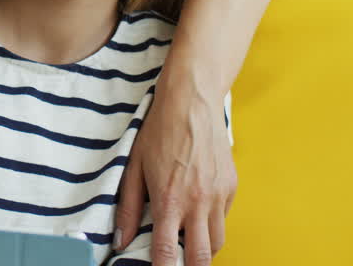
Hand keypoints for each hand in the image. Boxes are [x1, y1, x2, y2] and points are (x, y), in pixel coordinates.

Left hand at [114, 68, 236, 265]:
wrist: (191, 101)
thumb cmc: (159, 131)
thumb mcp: (134, 167)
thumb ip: (128, 207)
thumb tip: (121, 239)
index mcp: (170, 201)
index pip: (168, 253)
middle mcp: (198, 203)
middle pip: (202, 257)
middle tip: (180, 265)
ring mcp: (218, 195)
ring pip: (218, 241)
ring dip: (204, 250)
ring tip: (189, 246)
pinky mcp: (231, 186)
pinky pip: (224, 218)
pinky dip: (213, 224)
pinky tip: (198, 215)